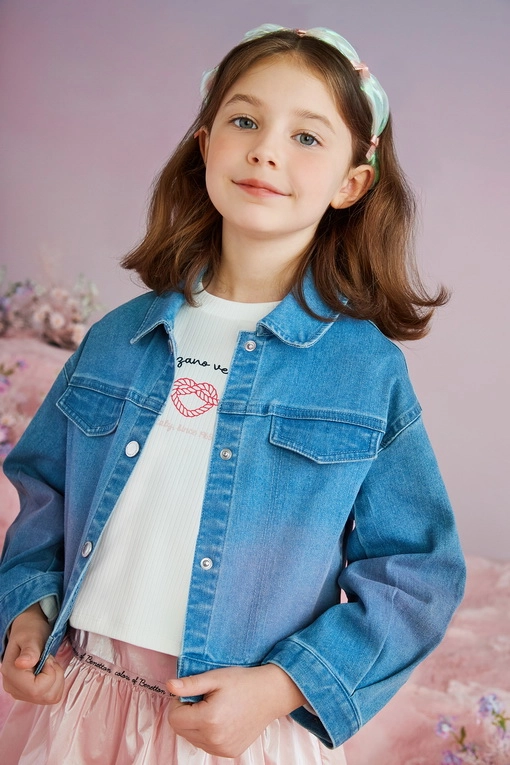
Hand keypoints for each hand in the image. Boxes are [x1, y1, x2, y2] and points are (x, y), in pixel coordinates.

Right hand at [1, 602, 63, 703]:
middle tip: (49, 660)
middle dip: (55, 676)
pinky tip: (49, 671)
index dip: (49, 674)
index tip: (48, 658)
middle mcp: (13, 687)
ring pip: (49, 698)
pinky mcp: (30, 694)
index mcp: (11, 673)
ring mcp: (21, 692)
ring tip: (49, 664)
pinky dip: (56, 683)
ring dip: (57, 679)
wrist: (28, 632)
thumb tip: (22, 664)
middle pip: (44, 695)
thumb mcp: (31, 636)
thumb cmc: (30, 631)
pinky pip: (51, 696)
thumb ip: (30, 650)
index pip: (36, 689)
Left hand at [167, 663, 305, 757]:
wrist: (269, 694)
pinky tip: (221, 719)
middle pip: (180, 730)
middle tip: (204, 699)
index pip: (174, 718)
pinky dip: (207, 733)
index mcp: (209, 719)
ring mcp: (222, 749)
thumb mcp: (216, 677)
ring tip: (214, 708)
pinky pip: (206, 745)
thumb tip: (170, 686)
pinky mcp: (229, 752)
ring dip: (196, 724)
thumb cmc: (244, 683)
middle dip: (186, 713)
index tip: (193, 693)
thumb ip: (190, 684)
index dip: (179, 703)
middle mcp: (214, 739)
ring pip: (192, 739)